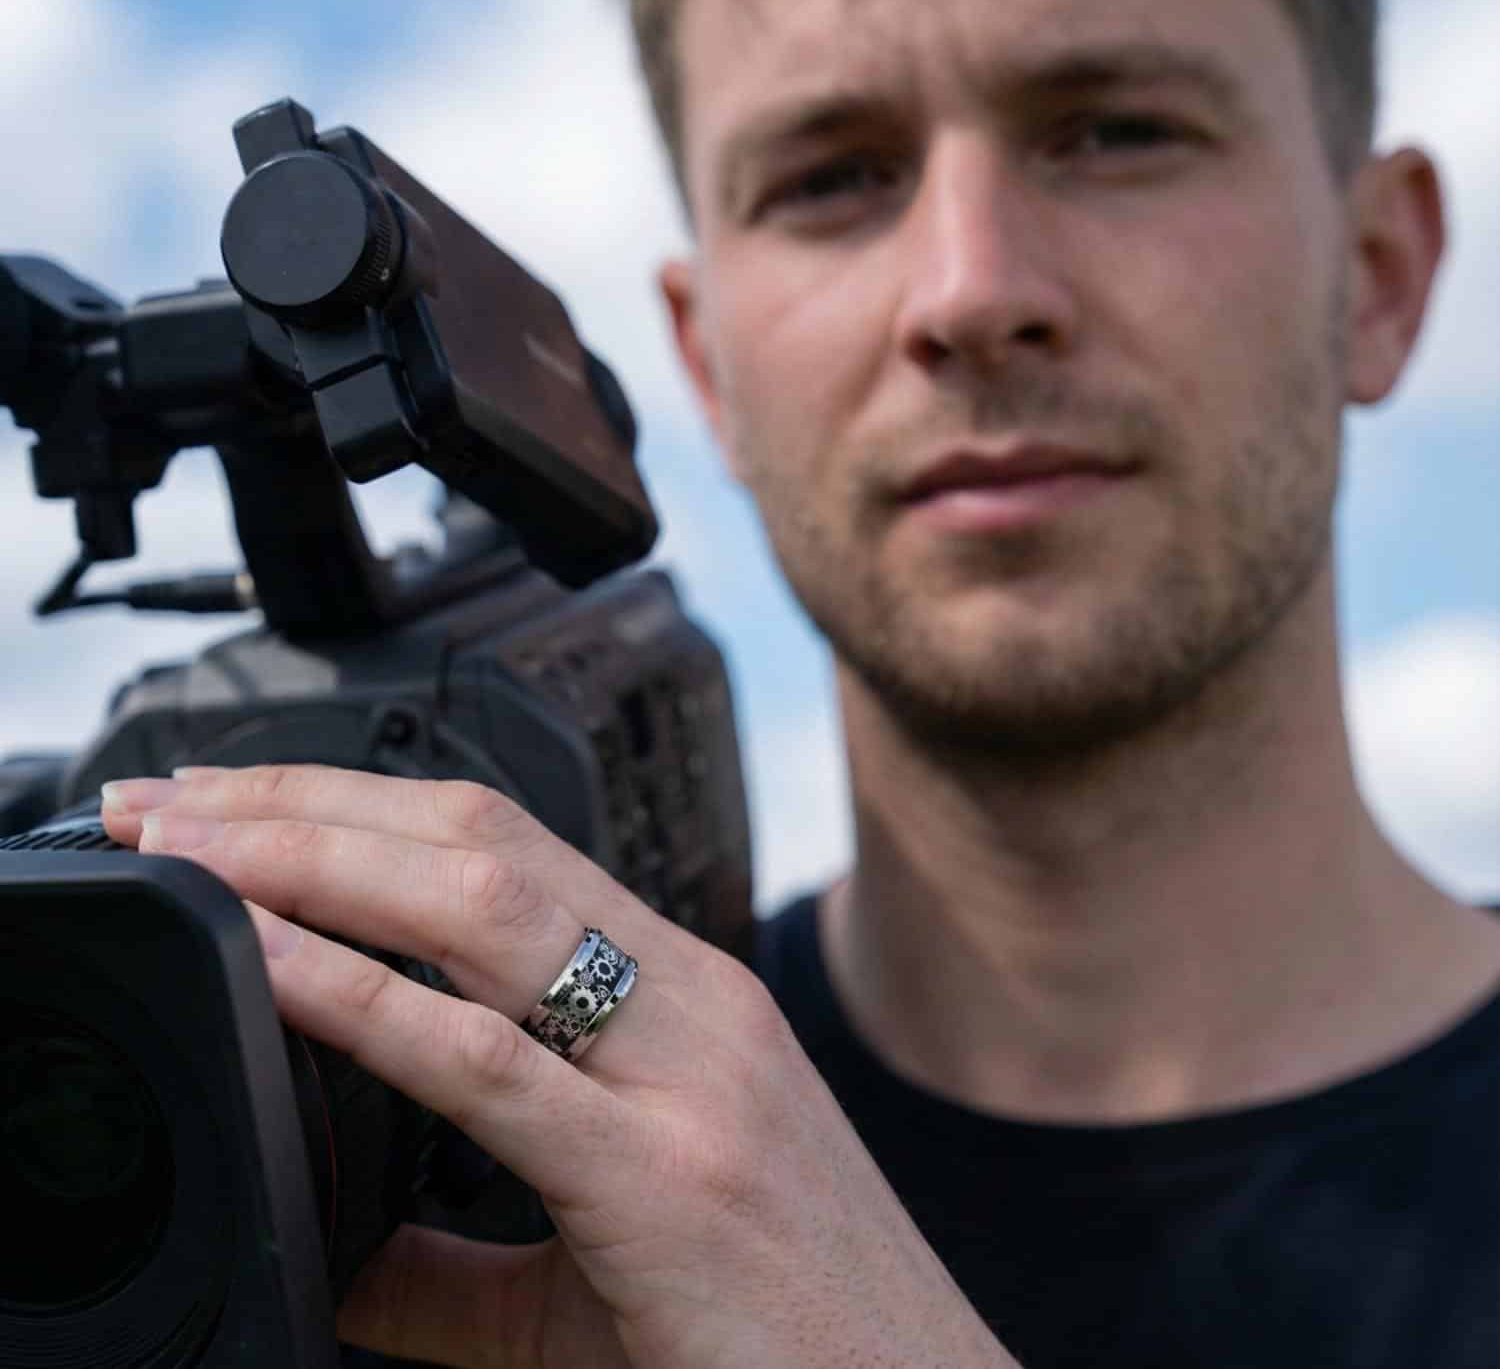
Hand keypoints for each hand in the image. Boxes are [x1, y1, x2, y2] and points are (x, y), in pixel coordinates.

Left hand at [100, 765, 1011, 1368]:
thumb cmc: (777, 1332)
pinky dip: (359, 992)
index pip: (504, 846)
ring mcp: (686, 1073)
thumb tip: (336, 1254)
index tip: (234, 805)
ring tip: (189, 848)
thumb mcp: (606, 1265)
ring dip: (314, 859)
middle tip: (167, 799)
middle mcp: (689, 1001)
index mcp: (682, 996)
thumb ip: (463, 1254)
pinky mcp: (664, 1177)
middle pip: (477, 840)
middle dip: (307, 801)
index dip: (357, 806)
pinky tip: (268, 960)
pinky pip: (485, 1059)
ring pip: (482, 906)